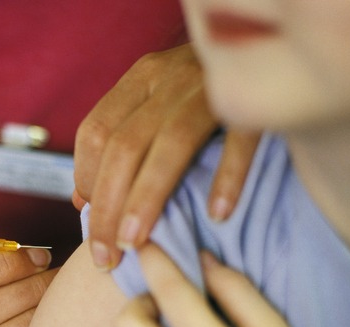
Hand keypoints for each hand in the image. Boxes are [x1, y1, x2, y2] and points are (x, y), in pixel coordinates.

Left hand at [73, 43, 259, 269]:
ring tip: (136, 244)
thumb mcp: (154, 104)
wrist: (267, 45)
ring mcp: (212, 86)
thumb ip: (118, 145)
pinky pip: (240, 139)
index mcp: (140, 79)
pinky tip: (217, 215)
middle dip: (107, 207)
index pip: (94, 132)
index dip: (85, 181)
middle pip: (124, 146)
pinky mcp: (256, 98)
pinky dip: (228, 176)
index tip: (91, 223)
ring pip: (169, 144)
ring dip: (147, 199)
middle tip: (106, 256)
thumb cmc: (201, 90)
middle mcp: (169, 78)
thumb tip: (82, 201)